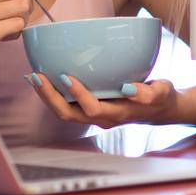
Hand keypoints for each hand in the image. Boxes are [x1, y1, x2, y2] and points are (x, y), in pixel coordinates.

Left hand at [26, 73, 181, 128]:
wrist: (160, 108)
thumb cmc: (161, 97)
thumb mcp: (162, 92)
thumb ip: (149, 93)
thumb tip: (130, 89)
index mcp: (117, 114)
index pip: (92, 110)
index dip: (78, 95)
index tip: (66, 76)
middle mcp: (102, 118)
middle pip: (69, 114)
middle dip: (50, 97)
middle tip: (37, 76)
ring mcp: (93, 115)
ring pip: (64, 111)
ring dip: (47, 96)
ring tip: (33, 77)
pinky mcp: (89, 109)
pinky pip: (66, 105)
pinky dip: (52, 93)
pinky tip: (42, 79)